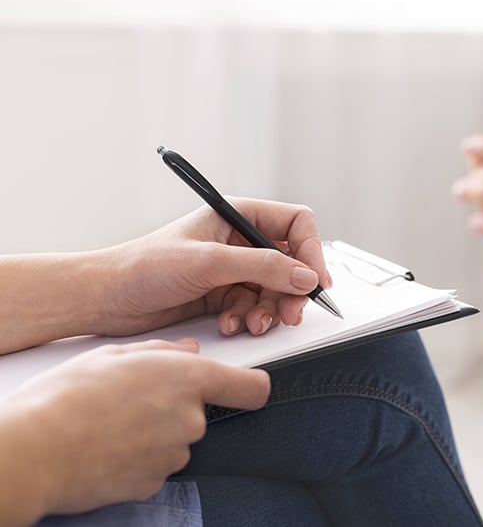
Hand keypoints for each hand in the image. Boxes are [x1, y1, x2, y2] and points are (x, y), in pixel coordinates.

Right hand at [3, 338, 269, 518]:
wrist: (35, 450)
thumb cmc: (68, 396)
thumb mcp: (114, 354)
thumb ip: (162, 351)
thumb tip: (187, 351)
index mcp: (187, 379)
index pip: (252, 387)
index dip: (253, 385)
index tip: (247, 386)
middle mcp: (190, 419)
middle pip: (200, 413)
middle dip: (175, 407)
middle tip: (133, 400)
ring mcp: (174, 455)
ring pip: (176, 440)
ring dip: (155, 433)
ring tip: (112, 423)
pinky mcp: (153, 483)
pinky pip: (156, 466)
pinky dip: (138, 458)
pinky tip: (108, 447)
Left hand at [95, 198, 332, 336]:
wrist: (108, 299)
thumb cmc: (145, 266)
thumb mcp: (210, 262)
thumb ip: (263, 267)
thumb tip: (307, 276)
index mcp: (238, 216)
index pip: (295, 224)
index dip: (312, 251)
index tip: (316, 280)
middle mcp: (240, 240)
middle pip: (291, 263)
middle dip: (292, 291)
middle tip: (290, 313)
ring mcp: (233, 269)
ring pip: (276, 290)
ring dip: (269, 310)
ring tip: (253, 323)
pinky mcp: (224, 294)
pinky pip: (254, 307)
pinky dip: (247, 319)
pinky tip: (228, 323)